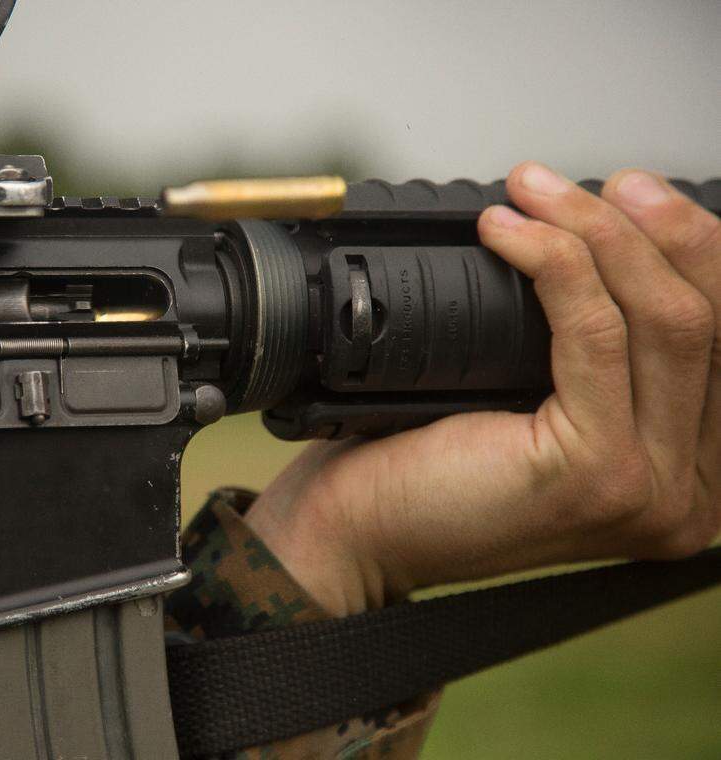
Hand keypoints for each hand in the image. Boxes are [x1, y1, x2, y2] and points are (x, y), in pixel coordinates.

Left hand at [246, 163, 720, 614]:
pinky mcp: (598, 472)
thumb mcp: (539, 406)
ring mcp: (651, 489)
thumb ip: (602, 358)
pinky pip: (594, 334)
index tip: (633, 195)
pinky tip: (506, 230)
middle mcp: (688, 493)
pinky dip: (555, 263)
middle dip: (652, 228)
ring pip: (662, 319)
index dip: (690, 251)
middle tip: (592, 181)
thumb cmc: (429, 466)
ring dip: (598, 232)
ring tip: (535, 190)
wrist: (356, 531)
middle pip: (706, 320)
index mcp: (687, 473)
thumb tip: (615, 242)